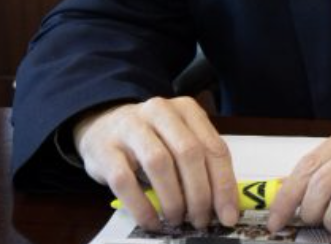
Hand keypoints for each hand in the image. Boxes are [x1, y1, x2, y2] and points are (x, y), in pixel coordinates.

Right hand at [72, 96, 239, 229]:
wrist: (102, 125)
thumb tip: (224, 205)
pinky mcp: (106, 149)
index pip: (214, 147)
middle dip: (200, 194)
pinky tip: (152, 221)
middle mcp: (159, 111)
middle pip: (189, 153)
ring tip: (177, 220)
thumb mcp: (179, 140)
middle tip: (200, 220)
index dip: (224, 185)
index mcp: (186, 109)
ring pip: (159, 164)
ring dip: (173, 200)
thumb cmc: (150, 139)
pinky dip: (142, 207)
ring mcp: (130, 127)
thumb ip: (202, 164)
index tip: (228, 214)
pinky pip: (125, 181)